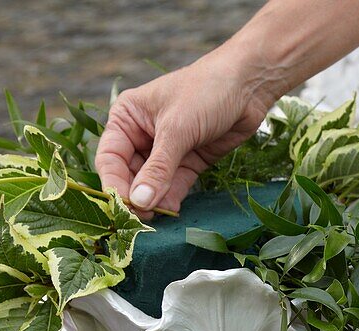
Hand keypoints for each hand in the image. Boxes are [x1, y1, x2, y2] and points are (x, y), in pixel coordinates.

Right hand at [96, 56, 276, 217]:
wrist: (249, 85)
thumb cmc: (206, 91)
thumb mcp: (177, 129)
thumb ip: (158, 168)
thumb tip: (138, 202)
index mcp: (127, 118)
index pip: (110, 158)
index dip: (113, 184)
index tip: (122, 206)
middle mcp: (141, 135)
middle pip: (128, 175)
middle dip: (135, 197)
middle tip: (142, 218)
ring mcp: (165, 151)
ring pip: (151, 184)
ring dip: (154, 201)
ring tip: (159, 217)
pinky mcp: (188, 162)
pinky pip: (173, 186)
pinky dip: (171, 199)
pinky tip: (172, 210)